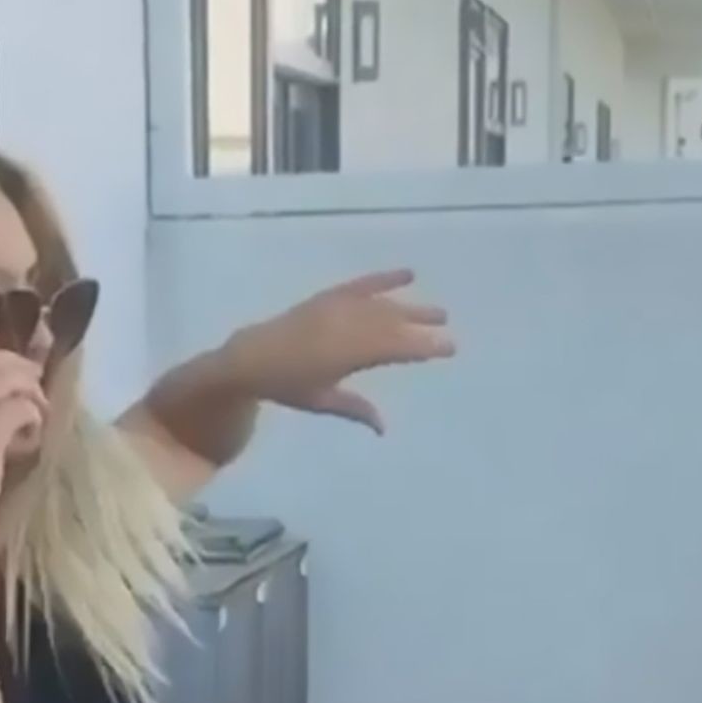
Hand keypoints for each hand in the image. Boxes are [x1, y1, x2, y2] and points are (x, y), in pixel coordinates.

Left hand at [223, 270, 453, 433]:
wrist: (252, 357)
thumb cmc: (287, 386)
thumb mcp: (323, 400)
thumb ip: (356, 409)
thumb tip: (384, 429)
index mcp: (349, 354)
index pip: (397, 348)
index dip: (424, 347)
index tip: (448, 348)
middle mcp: (348, 326)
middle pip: (395, 324)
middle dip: (423, 326)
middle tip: (448, 329)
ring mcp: (340, 307)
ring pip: (384, 305)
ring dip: (411, 307)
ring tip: (437, 312)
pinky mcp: (331, 296)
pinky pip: (363, 284)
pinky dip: (386, 278)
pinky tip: (409, 274)